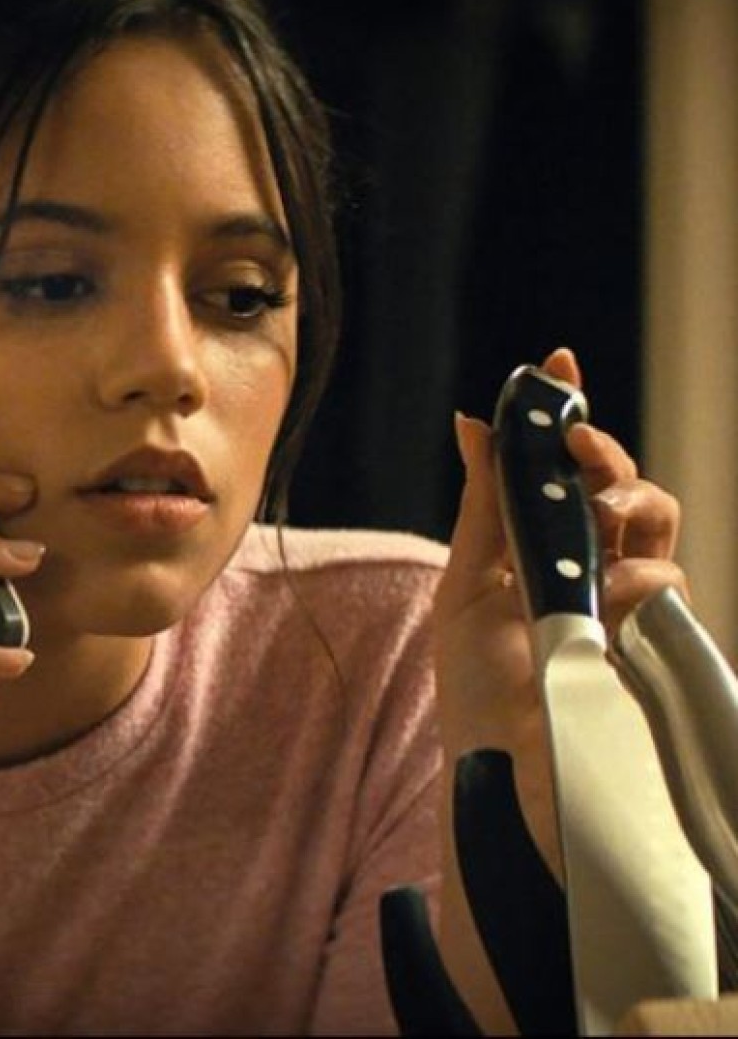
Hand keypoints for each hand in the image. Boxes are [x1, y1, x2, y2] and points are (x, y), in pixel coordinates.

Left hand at [431, 348, 687, 1028]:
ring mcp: (627, 605)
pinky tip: (609, 585)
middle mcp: (589, 570)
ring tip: (599, 506)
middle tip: (575, 438)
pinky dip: (638, 572)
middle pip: (620, 487)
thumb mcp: (470, 588)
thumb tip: (473, 421)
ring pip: (656, 525)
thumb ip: (484, 508)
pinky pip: (665, 584)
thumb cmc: (481, 691)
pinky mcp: (654, 642)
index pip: (561, 470)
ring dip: (630, 498)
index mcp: (539, 550)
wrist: (507, 776)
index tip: (554, 360)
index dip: (564, 414)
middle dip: (604, 451)